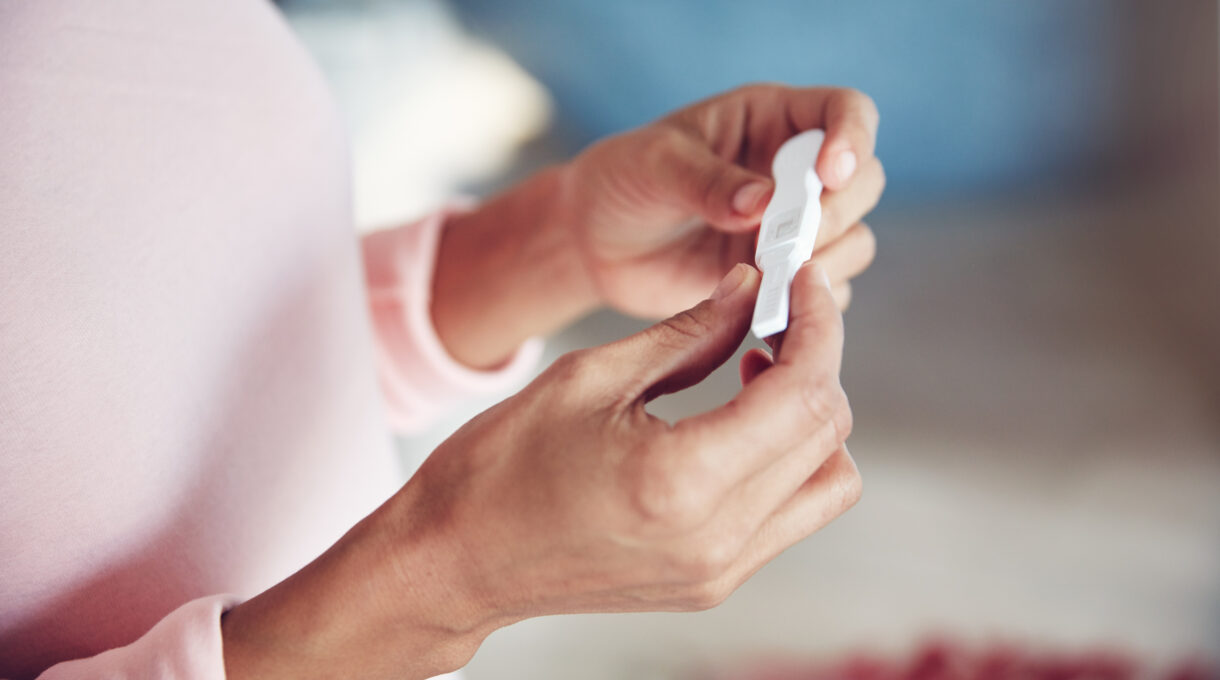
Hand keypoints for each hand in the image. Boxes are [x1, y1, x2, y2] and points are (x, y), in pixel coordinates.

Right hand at [222, 262, 860, 678]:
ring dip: (811, 418)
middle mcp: (715, 539)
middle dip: (818, 362)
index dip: (820, 326)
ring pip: (829, 482)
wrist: (455, 560)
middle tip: (778, 318)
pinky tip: (737, 423)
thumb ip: (687, 333)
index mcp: (681, 481)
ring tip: (756, 375)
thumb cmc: (498, 470)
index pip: (803, 395)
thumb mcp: (589, 378)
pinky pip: (791, 514)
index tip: (806, 286)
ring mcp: (718, 571)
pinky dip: (787, 459)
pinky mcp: (712, 582)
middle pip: (829, 436)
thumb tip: (751, 293)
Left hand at [560, 83, 883, 316]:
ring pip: (854, 241)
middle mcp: (794, 173)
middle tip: (788, 241)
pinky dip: (806, 304)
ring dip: (827, 262)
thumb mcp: (654, 164)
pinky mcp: (780, 278)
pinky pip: (823, 294)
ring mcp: (792, 228)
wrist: (594, 243)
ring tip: (770, 275)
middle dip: (837, 213)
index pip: (846, 112)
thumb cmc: (622, 181)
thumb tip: (765, 203)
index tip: (829, 174)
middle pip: (864, 182)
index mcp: (771, 121)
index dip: (852, 139)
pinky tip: (766, 307)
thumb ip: (707, 181)